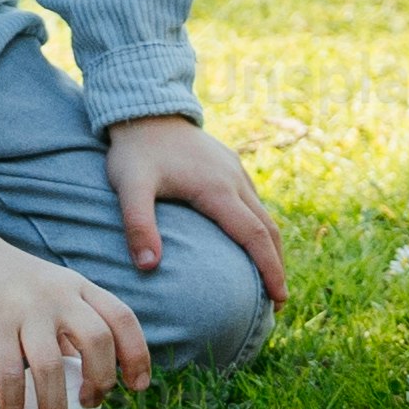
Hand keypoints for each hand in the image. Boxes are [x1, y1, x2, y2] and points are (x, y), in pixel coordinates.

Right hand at [0, 207, 153, 408]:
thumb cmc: (9, 283)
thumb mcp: (51, 293)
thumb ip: (70, 329)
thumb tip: (89, 379)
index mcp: (78, 287)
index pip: (122, 318)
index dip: (137, 355)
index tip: (137, 387)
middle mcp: (58, 295)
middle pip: (98, 340)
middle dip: (101, 381)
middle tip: (89, 405)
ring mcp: (26, 309)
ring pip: (52, 366)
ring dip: (55, 408)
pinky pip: (8, 373)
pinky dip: (13, 403)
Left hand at [106, 111, 287, 306]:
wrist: (144, 107)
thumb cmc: (135, 151)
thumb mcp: (129, 187)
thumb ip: (138, 225)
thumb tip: (148, 267)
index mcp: (216, 189)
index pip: (254, 237)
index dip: (269, 270)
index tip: (279, 299)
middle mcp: (234, 180)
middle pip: (269, 229)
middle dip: (277, 266)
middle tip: (279, 301)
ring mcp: (235, 171)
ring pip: (265, 214)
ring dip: (271, 248)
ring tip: (269, 278)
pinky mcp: (229, 165)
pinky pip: (254, 201)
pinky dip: (260, 228)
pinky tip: (250, 241)